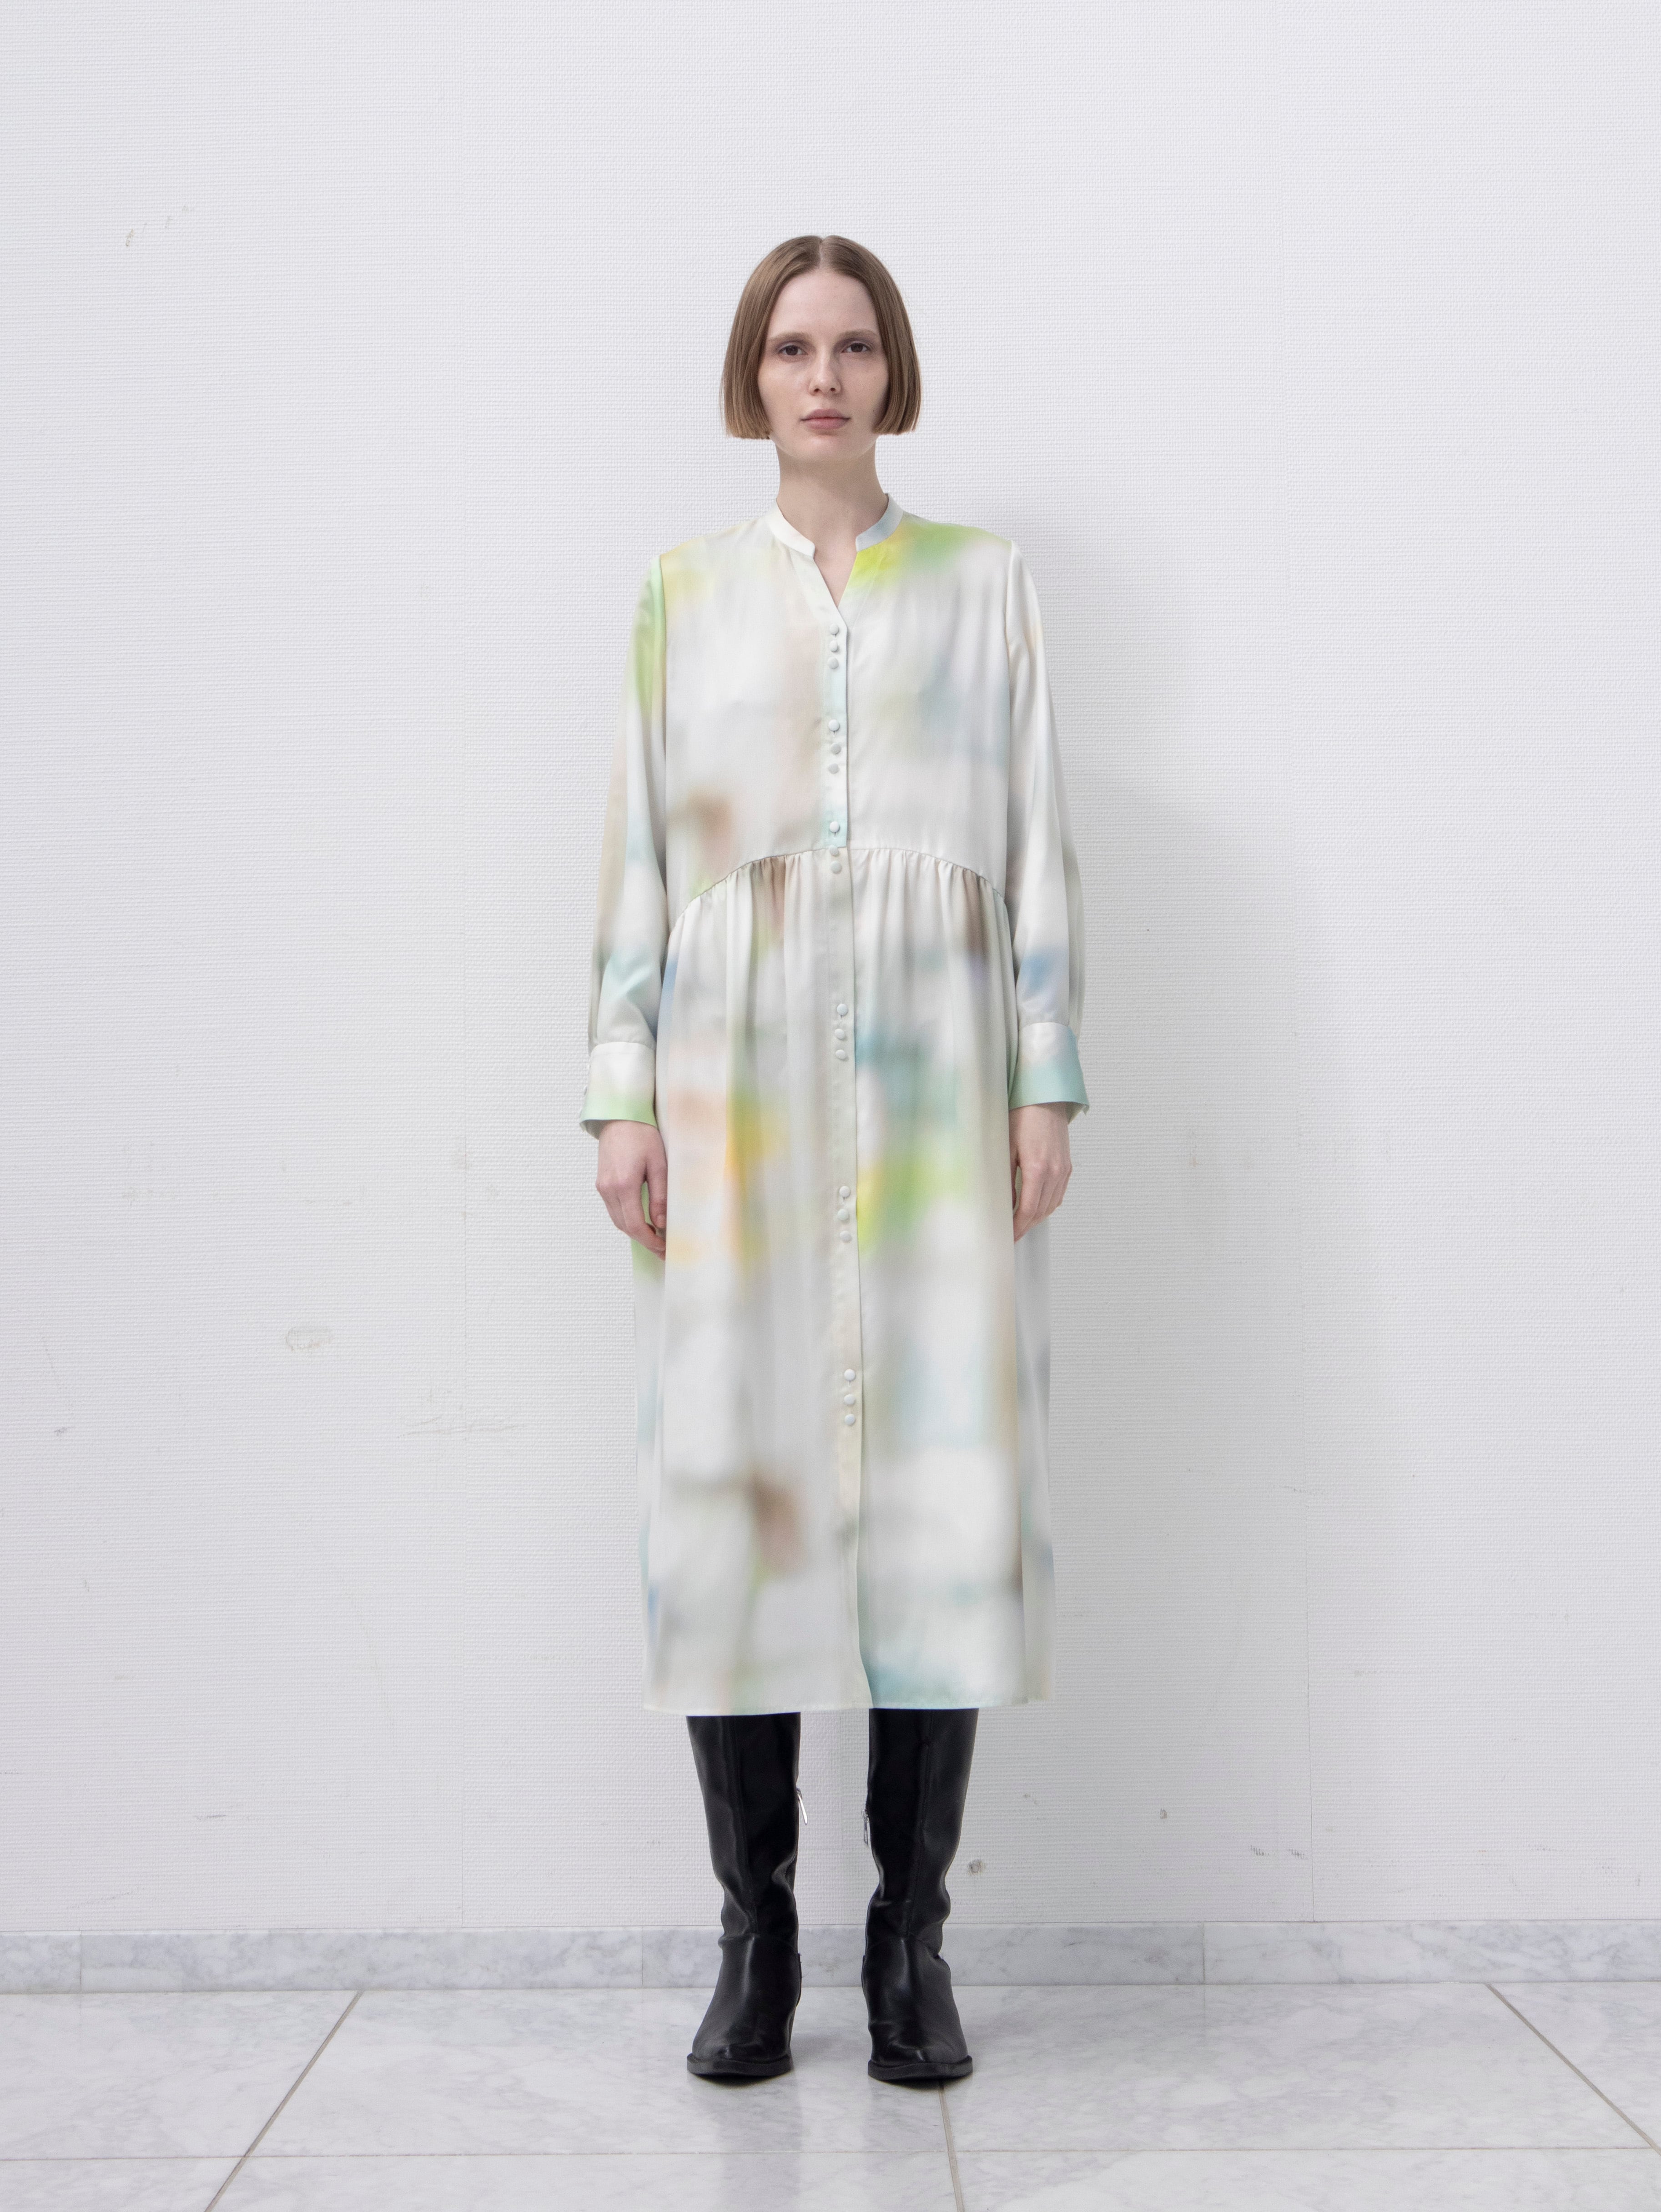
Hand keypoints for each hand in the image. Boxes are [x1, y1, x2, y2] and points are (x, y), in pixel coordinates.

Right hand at [595, 1119, 667, 1255]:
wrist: (619, 1118)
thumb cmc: (642, 1136)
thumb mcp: (659, 1164)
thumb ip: (660, 1196)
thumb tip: (661, 1223)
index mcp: (624, 1185)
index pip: (635, 1224)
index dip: (649, 1240)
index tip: (663, 1248)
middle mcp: (608, 1189)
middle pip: (624, 1226)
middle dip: (643, 1240)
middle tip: (662, 1248)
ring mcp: (602, 1187)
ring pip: (617, 1220)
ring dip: (634, 1231)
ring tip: (654, 1237)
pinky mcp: (601, 1184)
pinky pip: (613, 1209)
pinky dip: (626, 1219)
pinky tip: (641, 1220)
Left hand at [1009, 1102, 1071, 1241]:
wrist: (1044, 1098)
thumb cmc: (1022, 1117)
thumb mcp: (1006, 1147)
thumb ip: (1006, 1178)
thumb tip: (1006, 1203)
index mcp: (1037, 1169)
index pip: (1028, 1210)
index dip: (1018, 1227)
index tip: (1008, 1235)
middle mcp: (1054, 1172)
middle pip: (1041, 1212)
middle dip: (1026, 1226)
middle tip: (1012, 1234)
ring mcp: (1063, 1169)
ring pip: (1051, 1205)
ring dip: (1036, 1218)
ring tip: (1022, 1224)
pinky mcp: (1066, 1166)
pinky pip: (1059, 1194)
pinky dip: (1047, 1205)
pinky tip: (1037, 1207)